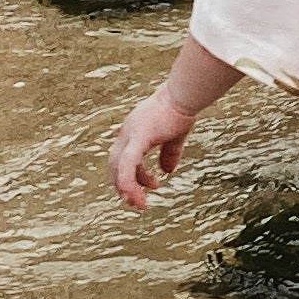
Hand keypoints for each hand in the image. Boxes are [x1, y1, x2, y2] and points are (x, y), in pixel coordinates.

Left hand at [108, 83, 197, 206]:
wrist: (184, 94)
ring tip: (141, 203)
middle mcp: (127, 132)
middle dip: (124, 185)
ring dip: (127, 188)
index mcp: (134, 131)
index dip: (131, 176)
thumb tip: (167, 171)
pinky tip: (134, 195)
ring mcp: (130, 134)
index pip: (122, 158)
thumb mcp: (175, 136)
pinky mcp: (138, 136)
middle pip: (115, 165)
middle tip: (135, 201)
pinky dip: (128, 181)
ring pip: (118, 167)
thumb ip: (169, 153)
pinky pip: (127, 164)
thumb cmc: (181, 109)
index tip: (148, 187)